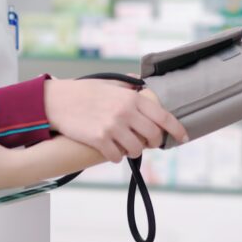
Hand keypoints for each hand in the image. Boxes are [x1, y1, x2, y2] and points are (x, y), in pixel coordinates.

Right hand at [44, 79, 187, 162]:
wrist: (58, 100)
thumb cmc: (84, 91)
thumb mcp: (110, 84)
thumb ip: (129, 87)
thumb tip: (143, 85)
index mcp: (131, 98)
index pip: (163, 116)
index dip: (176, 129)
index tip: (183, 137)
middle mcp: (125, 112)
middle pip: (152, 136)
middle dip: (152, 142)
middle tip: (147, 142)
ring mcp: (112, 127)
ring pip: (136, 149)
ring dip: (133, 150)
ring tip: (125, 145)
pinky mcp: (99, 140)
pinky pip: (117, 157)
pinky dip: (116, 156)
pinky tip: (111, 150)